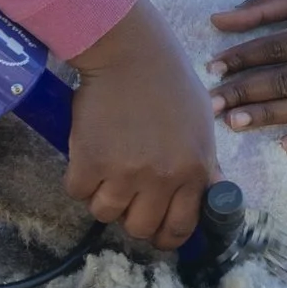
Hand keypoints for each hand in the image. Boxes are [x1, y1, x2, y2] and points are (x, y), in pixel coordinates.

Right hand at [66, 0, 219, 247]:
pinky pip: (77, 191)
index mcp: (193, 171)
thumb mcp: (201, 125)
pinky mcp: (89, 160)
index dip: (163, 236)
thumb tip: (209, 195)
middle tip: (125, 197)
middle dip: (130, 217)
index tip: (154, 231)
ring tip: (104, 172)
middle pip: (138, 229)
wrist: (130, 51)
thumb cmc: (169, 82)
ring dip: (101, 198)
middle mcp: (161, 178)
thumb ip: (204, 165)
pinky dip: (78, 179)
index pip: (179, 228)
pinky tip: (86, 157)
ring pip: (104, 213)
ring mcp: (123, 172)